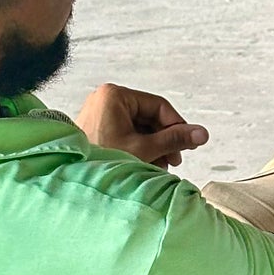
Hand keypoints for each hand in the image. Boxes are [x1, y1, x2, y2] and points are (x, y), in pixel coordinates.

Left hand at [74, 83, 208, 167]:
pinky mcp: (98, 127)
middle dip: (163, 140)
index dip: (177, 125)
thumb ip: (174, 139)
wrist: (71, 178)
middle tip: (175, 160)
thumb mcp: (144, 149)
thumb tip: (202, 134)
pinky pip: (126, 133)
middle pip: (149, 117)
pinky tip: (147, 164)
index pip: (158, 105)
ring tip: (161, 166)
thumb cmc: (102, 160)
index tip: (189, 143)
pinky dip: (139, 147)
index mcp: (115, 95)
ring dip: (153, 146)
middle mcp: (106, 99)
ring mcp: (100, 113)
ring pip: (139, 127)